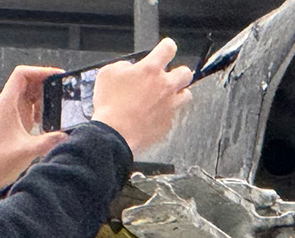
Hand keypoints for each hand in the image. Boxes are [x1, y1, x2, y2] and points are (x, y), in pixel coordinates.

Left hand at [0, 65, 69, 190]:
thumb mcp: (26, 151)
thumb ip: (47, 142)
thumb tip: (65, 135)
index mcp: (7, 104)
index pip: (21, 74)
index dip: (39, 70)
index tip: (56, 75)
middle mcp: (8, 104)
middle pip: (28, 80)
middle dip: (46, 82)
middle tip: (62, 89)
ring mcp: (12, 112)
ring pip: (30, 92)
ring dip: (44, 95)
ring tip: (55, 106)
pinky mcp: (17, 121)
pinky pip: (31, 105)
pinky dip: (41, 107)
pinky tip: (47, 120)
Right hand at [92, 38, 193, 154]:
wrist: (114, 134)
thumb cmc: (110, 106)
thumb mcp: (107, 74)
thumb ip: (123, 66)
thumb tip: (131, 68)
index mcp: (150, 70)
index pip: (168, 49)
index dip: (167, 47)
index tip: (166, 49)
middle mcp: (165, 86)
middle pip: (185, 73)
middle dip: (178, 73)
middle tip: (168, 77)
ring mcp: (170, 106)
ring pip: (186, 95)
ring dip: (177, 94)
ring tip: (165, 98)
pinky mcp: (168, 123)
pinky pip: (173, 115)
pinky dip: (166, 114)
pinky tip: (154, 116)